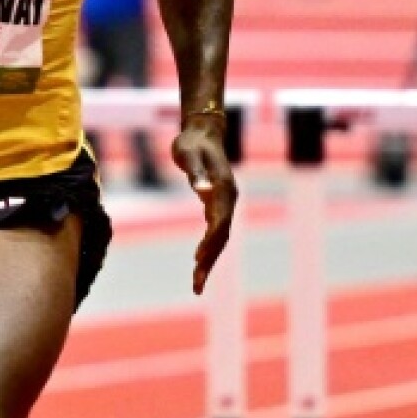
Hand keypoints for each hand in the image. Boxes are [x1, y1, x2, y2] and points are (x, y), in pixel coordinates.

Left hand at [171, 115, 237, 294]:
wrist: (202, 131)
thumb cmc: (191, 142)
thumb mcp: (188, 155)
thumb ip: (196, 173)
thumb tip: (202, 192)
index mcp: (223, 189)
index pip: (220, 223)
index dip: (210, 243)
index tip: (198, 261)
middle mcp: (228, 198)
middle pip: (221, 236)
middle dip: (210, 262)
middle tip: (196, 285)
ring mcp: (225, 202)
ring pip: (220, 236)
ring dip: (210, 259)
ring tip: (197, 282)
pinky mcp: (218, 203)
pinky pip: (216, 230)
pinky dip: (209, 247)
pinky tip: (199, 261)